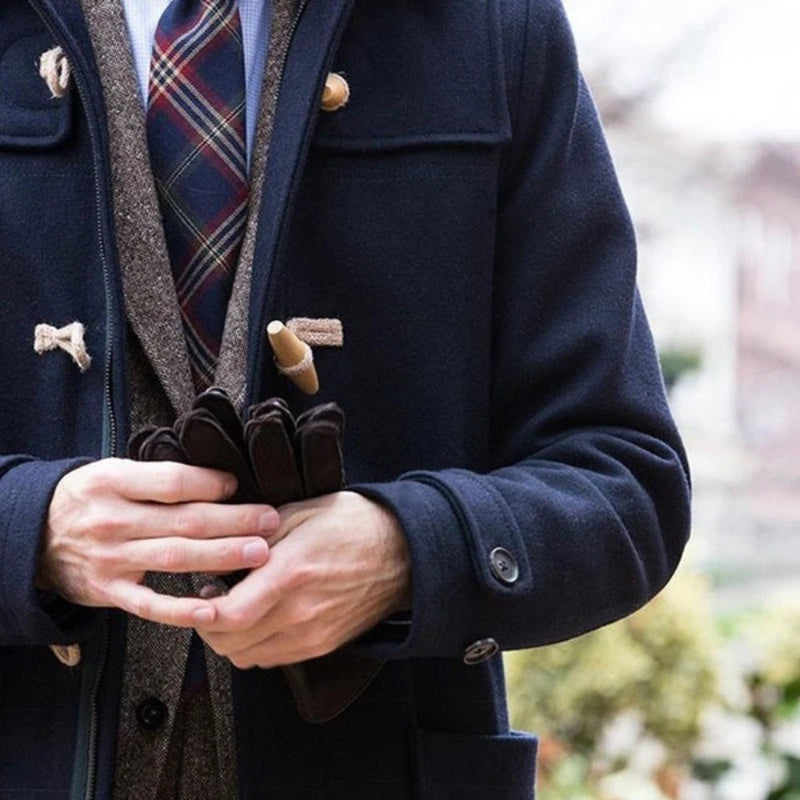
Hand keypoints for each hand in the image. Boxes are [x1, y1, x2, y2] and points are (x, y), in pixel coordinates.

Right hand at [39, 458, 278, 626]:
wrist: (36, 535)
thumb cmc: (90, 498)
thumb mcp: (113, 472)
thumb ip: (157, 477)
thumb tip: (220, 478)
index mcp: (114, 482)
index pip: (172, 482)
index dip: (210, 484)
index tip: (239, 485)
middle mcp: (113, 520)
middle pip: (183, 520)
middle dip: (234, 521)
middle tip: (271, 521)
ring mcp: (110, 559)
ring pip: (174, 558)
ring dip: (221, 556)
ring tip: (259, 553)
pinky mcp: (108, 592)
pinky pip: (147, 604)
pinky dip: (178, 609)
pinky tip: (210, 609)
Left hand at [196, 491, 410, 668]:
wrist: (403, 553)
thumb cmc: (354, 525)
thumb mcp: (300, 513)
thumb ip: (256, 535)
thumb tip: (219, 551)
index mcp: (291, 575)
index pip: (227, 616)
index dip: (199, 613)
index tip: (196, 596)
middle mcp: (300, 613)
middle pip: (231, 643)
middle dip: (208, 627)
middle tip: (210, 600)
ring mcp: (312, 635)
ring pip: (248, 656)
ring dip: (232, 638)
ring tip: (235, 607)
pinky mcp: (322, 646)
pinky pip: (273, 658)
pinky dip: (256, 644)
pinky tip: (262, 617)